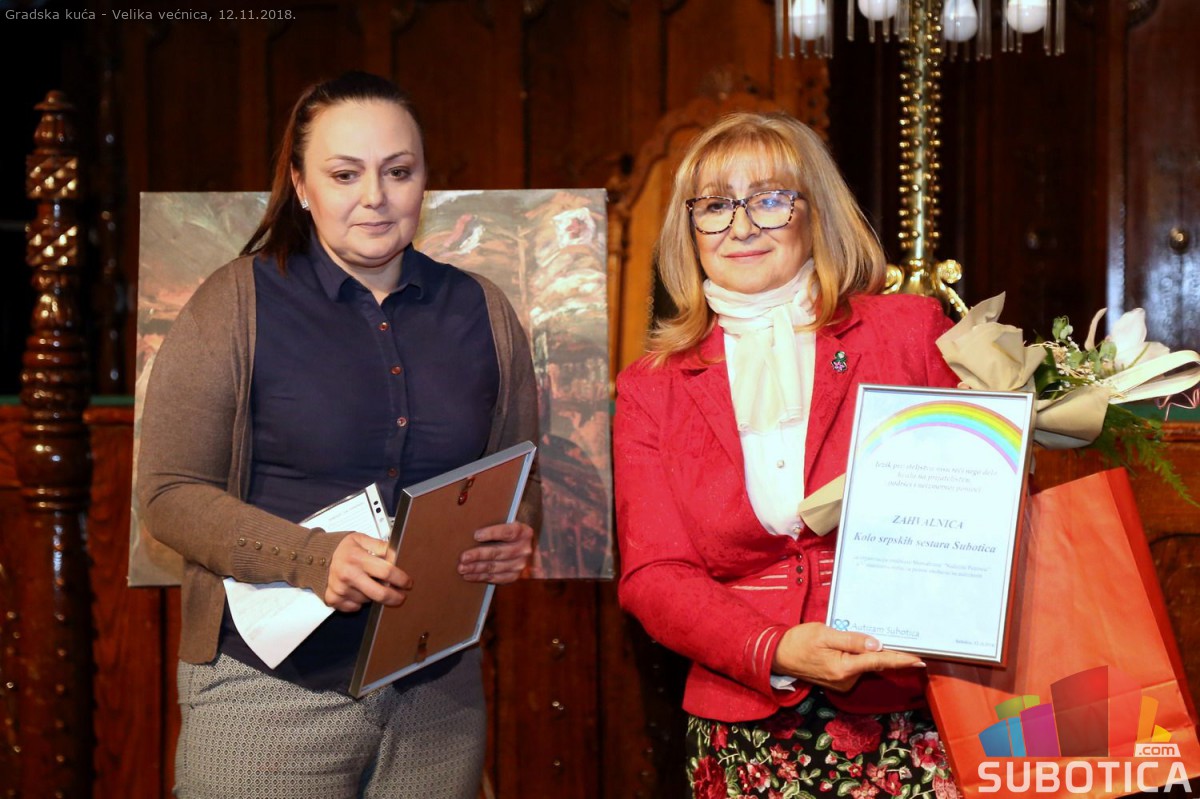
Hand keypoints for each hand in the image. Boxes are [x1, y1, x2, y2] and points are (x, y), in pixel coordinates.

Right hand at [323, 533, 412, 612]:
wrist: (314, 556)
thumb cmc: (341, 547)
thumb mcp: (360, 539)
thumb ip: (380, 546)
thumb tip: (397, 554)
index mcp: (357, 558)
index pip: (386, 571)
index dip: (401, 579)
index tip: (407, 583)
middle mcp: (348, 575)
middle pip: (379, 593)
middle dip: (395, 597)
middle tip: (401, 597)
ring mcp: (340, 589)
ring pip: (367, 601)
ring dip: (373, 596)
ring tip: (369, 584)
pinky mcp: (332, 599)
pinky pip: (354, 607)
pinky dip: (358, 602)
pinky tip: (357, 591)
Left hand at [457, 522, 533, 583]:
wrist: (531, 553)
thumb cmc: (513, 535)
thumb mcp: (511, 526)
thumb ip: (497, 526)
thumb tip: (472, 529)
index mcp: (523, 533)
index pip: (508, 532)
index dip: (492, 533)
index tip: (476, 535)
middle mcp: (523, 549)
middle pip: (498, 552)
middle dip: (478, 555)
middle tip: (463, 557)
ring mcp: (519, 565)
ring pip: (494, 567)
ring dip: (476, 568)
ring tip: (462, 568)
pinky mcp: (513, 576)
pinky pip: (495, 578)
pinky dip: (480, 577)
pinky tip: (469, 575)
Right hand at [772, 622, 925, 692]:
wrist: (777, 655)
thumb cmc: (798, 641)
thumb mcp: (825, 634)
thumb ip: (852, 640)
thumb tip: (877, 645)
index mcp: (844, 668)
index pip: (879, 662)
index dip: (901, 660)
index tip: (920, 660)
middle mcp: (846, 680)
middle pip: (874, 664)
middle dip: (887, 652)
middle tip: (900, 637)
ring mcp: (843, 683)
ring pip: (865, 665)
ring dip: (870, 654)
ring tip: (866, 638)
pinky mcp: (839, 682)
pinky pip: (856, 668)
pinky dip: (861, 658)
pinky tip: (857, 648)